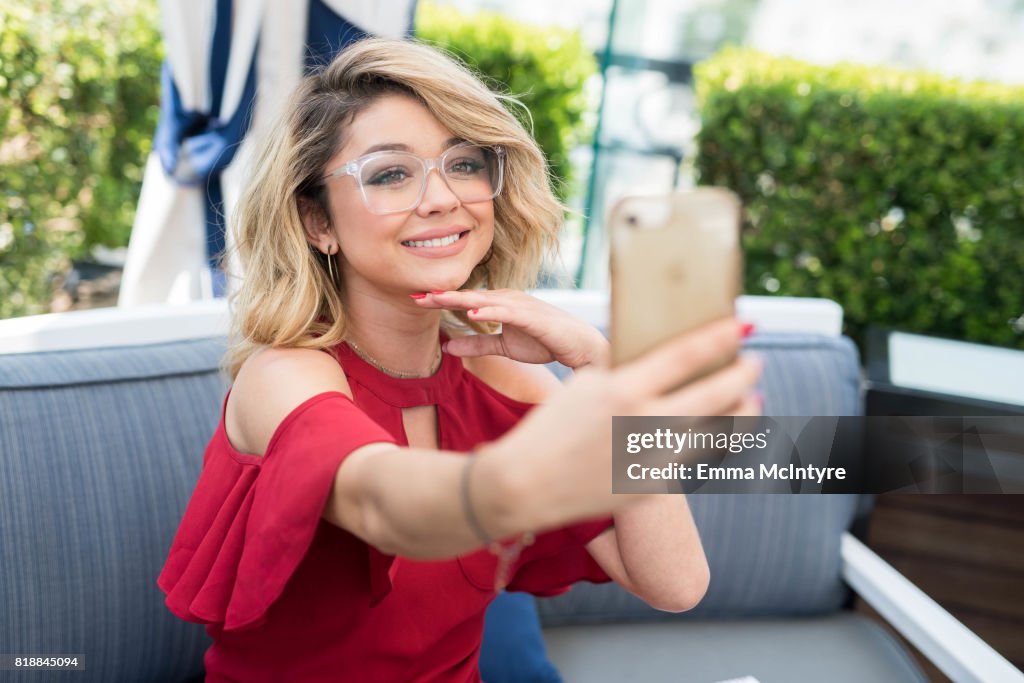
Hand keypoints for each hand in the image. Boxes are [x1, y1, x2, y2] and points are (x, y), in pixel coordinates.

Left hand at [411, 288, 608, 368]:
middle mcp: (507, 298)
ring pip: (484, 300)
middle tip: (415, 295)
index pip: (465, 300)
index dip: (440, 300)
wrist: (578, 345)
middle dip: (442, 296)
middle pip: (469, 296)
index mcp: (500, 303)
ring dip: (460, 299)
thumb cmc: (544, 340)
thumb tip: (446, 348)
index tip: (415, 300)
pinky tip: (473, 314)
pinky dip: (490, 312)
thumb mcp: (504, 346)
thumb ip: (477, 344)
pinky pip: (507, 312)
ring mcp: (520, 305)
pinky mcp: (532, 316)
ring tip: (436, 299)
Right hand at [484, 317, 762, 529]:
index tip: (743, 325)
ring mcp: (651, 459)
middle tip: (757, 361)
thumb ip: (627, 374)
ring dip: (741, 412)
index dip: (718, 338)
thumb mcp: (585, 387)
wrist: (524, 485)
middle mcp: (642, 424)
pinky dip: (715, 440)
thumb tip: (667, 359)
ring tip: (756, 398)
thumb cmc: (552, 429)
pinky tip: (725, 431)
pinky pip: (696, 458)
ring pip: (714, 431)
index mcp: (621, 390)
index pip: (684, 356)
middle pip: (712, 393)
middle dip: (742, 374)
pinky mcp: (652, 487)